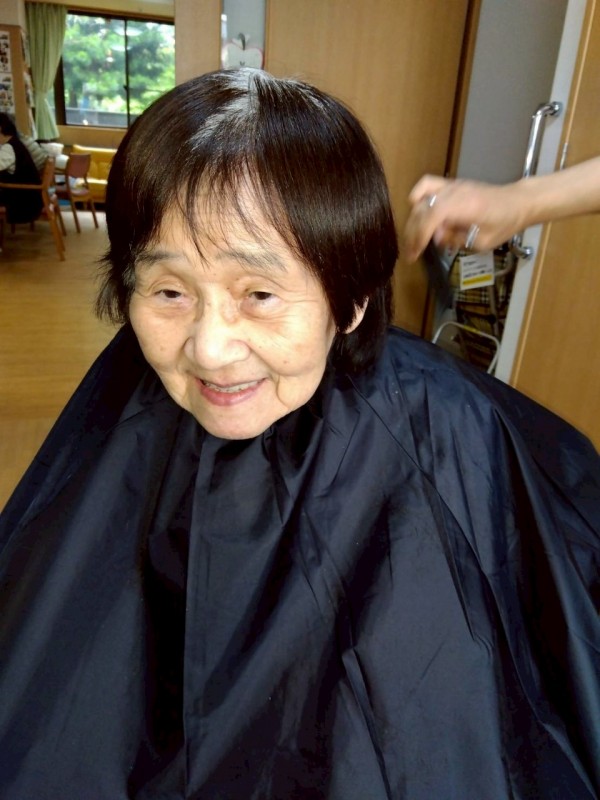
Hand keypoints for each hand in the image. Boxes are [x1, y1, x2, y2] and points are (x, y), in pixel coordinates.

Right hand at [403, 174, 524, 261]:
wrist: (517, 202)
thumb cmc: (504, 224)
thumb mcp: (482, 242)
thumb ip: (456, 239)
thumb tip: (435, 237)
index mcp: (465, 206)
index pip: (433, 216)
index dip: (420, 236)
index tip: (414, 254)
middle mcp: (455, 191)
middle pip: (422, 209)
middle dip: (413, 232)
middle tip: (411, 252)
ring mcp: (451, 185)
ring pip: (420, 198)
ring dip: (413, 219)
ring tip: (413, 237)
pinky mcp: (450, 185)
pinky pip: (426, 186)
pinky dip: (417, 199)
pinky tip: (417, 214)